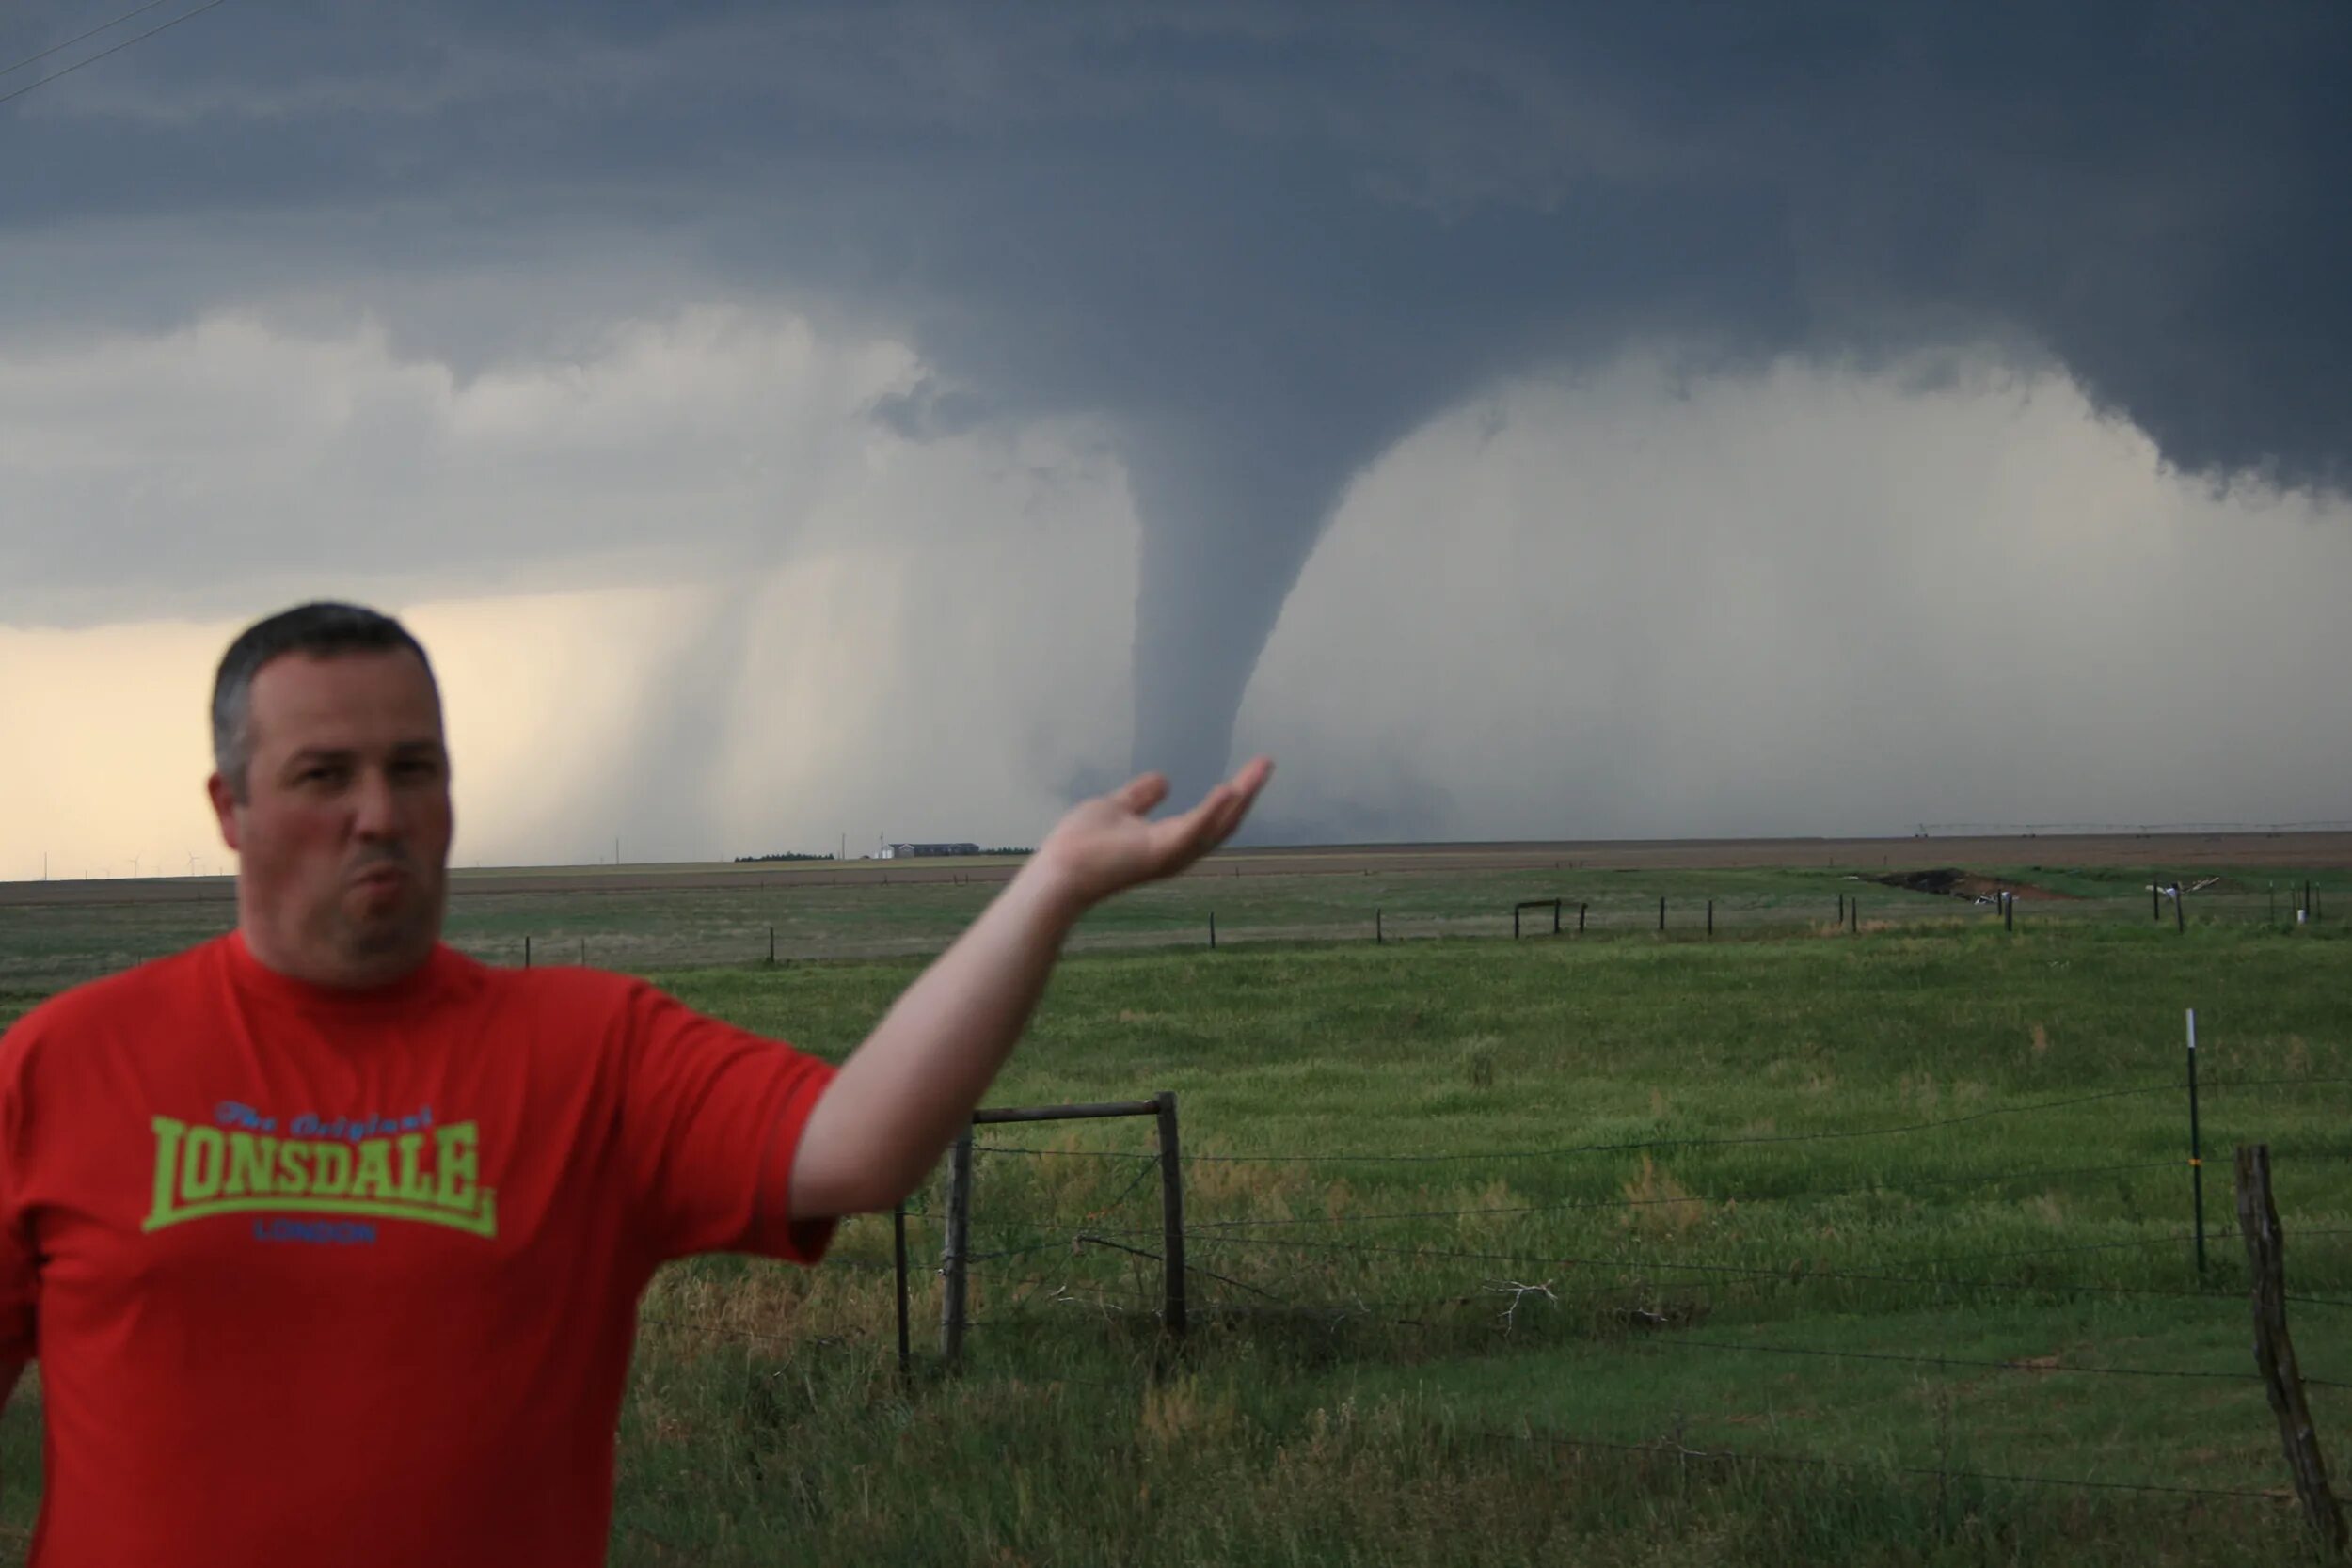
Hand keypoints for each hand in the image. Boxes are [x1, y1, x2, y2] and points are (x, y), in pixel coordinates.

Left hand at [1030, 757, 1273, 914]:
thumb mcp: (1117, 807)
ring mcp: (1170, 854)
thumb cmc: (1082, 844)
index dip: (1234, 793)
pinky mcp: (1158, 853)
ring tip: (1260, 770)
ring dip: (1241, 797)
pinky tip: (1228, 789)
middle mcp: (1178, 850)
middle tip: (1267, 763)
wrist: (1059, 872)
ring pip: (1216, 825)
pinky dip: (1212, 812)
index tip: (1254, 768)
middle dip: (1248, 792)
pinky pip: (1192, 831)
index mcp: (1170, 840)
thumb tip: (1165, 779)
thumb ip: (1141, 796)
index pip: (1212, 815)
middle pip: (1224, 821)